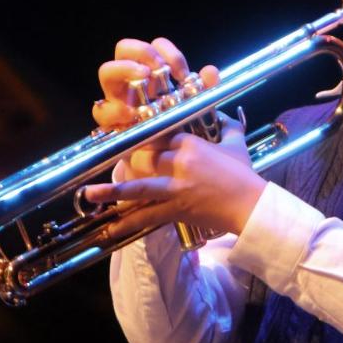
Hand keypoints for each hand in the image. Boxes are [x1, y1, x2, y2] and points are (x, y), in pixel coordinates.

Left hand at [86, 37, 265, 237]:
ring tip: (89, 194)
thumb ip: (227, 125)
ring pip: (138, 188)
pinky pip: (147, 216)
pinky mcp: (177, 210)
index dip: (142, 141)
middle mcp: (180, 164)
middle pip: (142, 160)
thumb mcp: (236, 143)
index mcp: (192, 144)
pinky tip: (109, 229)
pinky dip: (127, 224)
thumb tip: (221, 114)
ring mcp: (176, 189)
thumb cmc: (245, 174)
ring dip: (112, 192)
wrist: (253, 206)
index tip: (128, 142)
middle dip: (126, 164)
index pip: (158, 137)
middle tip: (114, 167)